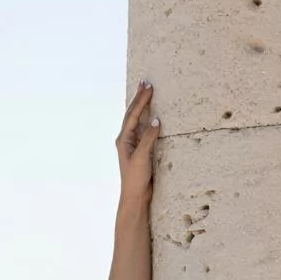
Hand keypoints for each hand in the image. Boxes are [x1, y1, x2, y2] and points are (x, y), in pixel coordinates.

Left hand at [117, 77, 160, 204]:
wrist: (135, 196)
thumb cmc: (135, 179)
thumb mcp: (142, 157)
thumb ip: (148, 138)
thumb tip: (156, 120)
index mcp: (124, 139)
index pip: (133, 115)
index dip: (141, 100)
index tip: (149, 86)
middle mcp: (127, 139)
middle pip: (132, 114)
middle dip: (139, 98)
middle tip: (145, 82)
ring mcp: (133, 144)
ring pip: (137, 120)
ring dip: (142, 106)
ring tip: (146, 92)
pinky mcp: (140, 150)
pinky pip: (143, 129)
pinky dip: (147, 118)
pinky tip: (151, 114)